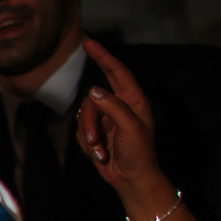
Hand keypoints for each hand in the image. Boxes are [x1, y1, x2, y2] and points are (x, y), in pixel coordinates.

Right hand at [76, 38, 171, 215]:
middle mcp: (119, 106)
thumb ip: (113, 107)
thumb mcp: (130, 128)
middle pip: (92, 100)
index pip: (116, 71)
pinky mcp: (95, 133)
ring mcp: (106, 119)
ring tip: (100, 153)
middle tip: (95, 142)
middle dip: (89, 122)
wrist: (132, 179)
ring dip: (88, 137)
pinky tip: (100, 155)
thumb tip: (94, 90)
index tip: (88, 41)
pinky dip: (86, 145)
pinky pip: (81, 131)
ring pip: (83, 117)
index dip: (103, 55)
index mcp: (133, 100)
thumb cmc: (139, 153)